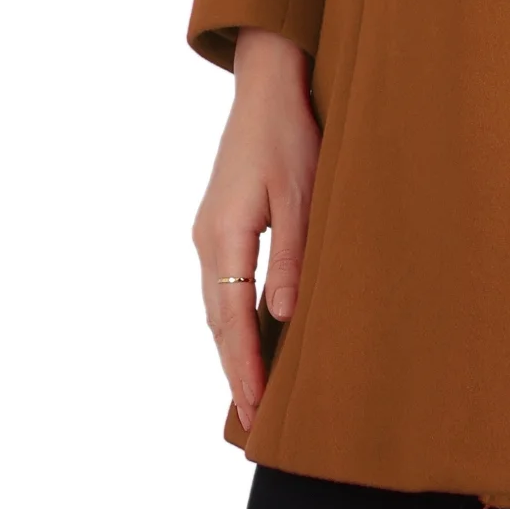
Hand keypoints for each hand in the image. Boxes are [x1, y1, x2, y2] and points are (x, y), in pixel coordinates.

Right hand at [191, 28, 319, 434]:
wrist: (268, 86)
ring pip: (217, 305)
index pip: (232, 321)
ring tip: (252, 391)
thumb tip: (284, 317)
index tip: (255, 410)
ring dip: (232, 347)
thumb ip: (294, 257)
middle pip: (217, 321)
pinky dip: (232, 318)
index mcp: (224, 237)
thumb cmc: (290, 136)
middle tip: (253, 421)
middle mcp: (207, 241)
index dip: (244, 368)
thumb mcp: (303, 196)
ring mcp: (208, 232)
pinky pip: (222, 285)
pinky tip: (250, 335)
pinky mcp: (219, 223)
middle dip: (234, 370)